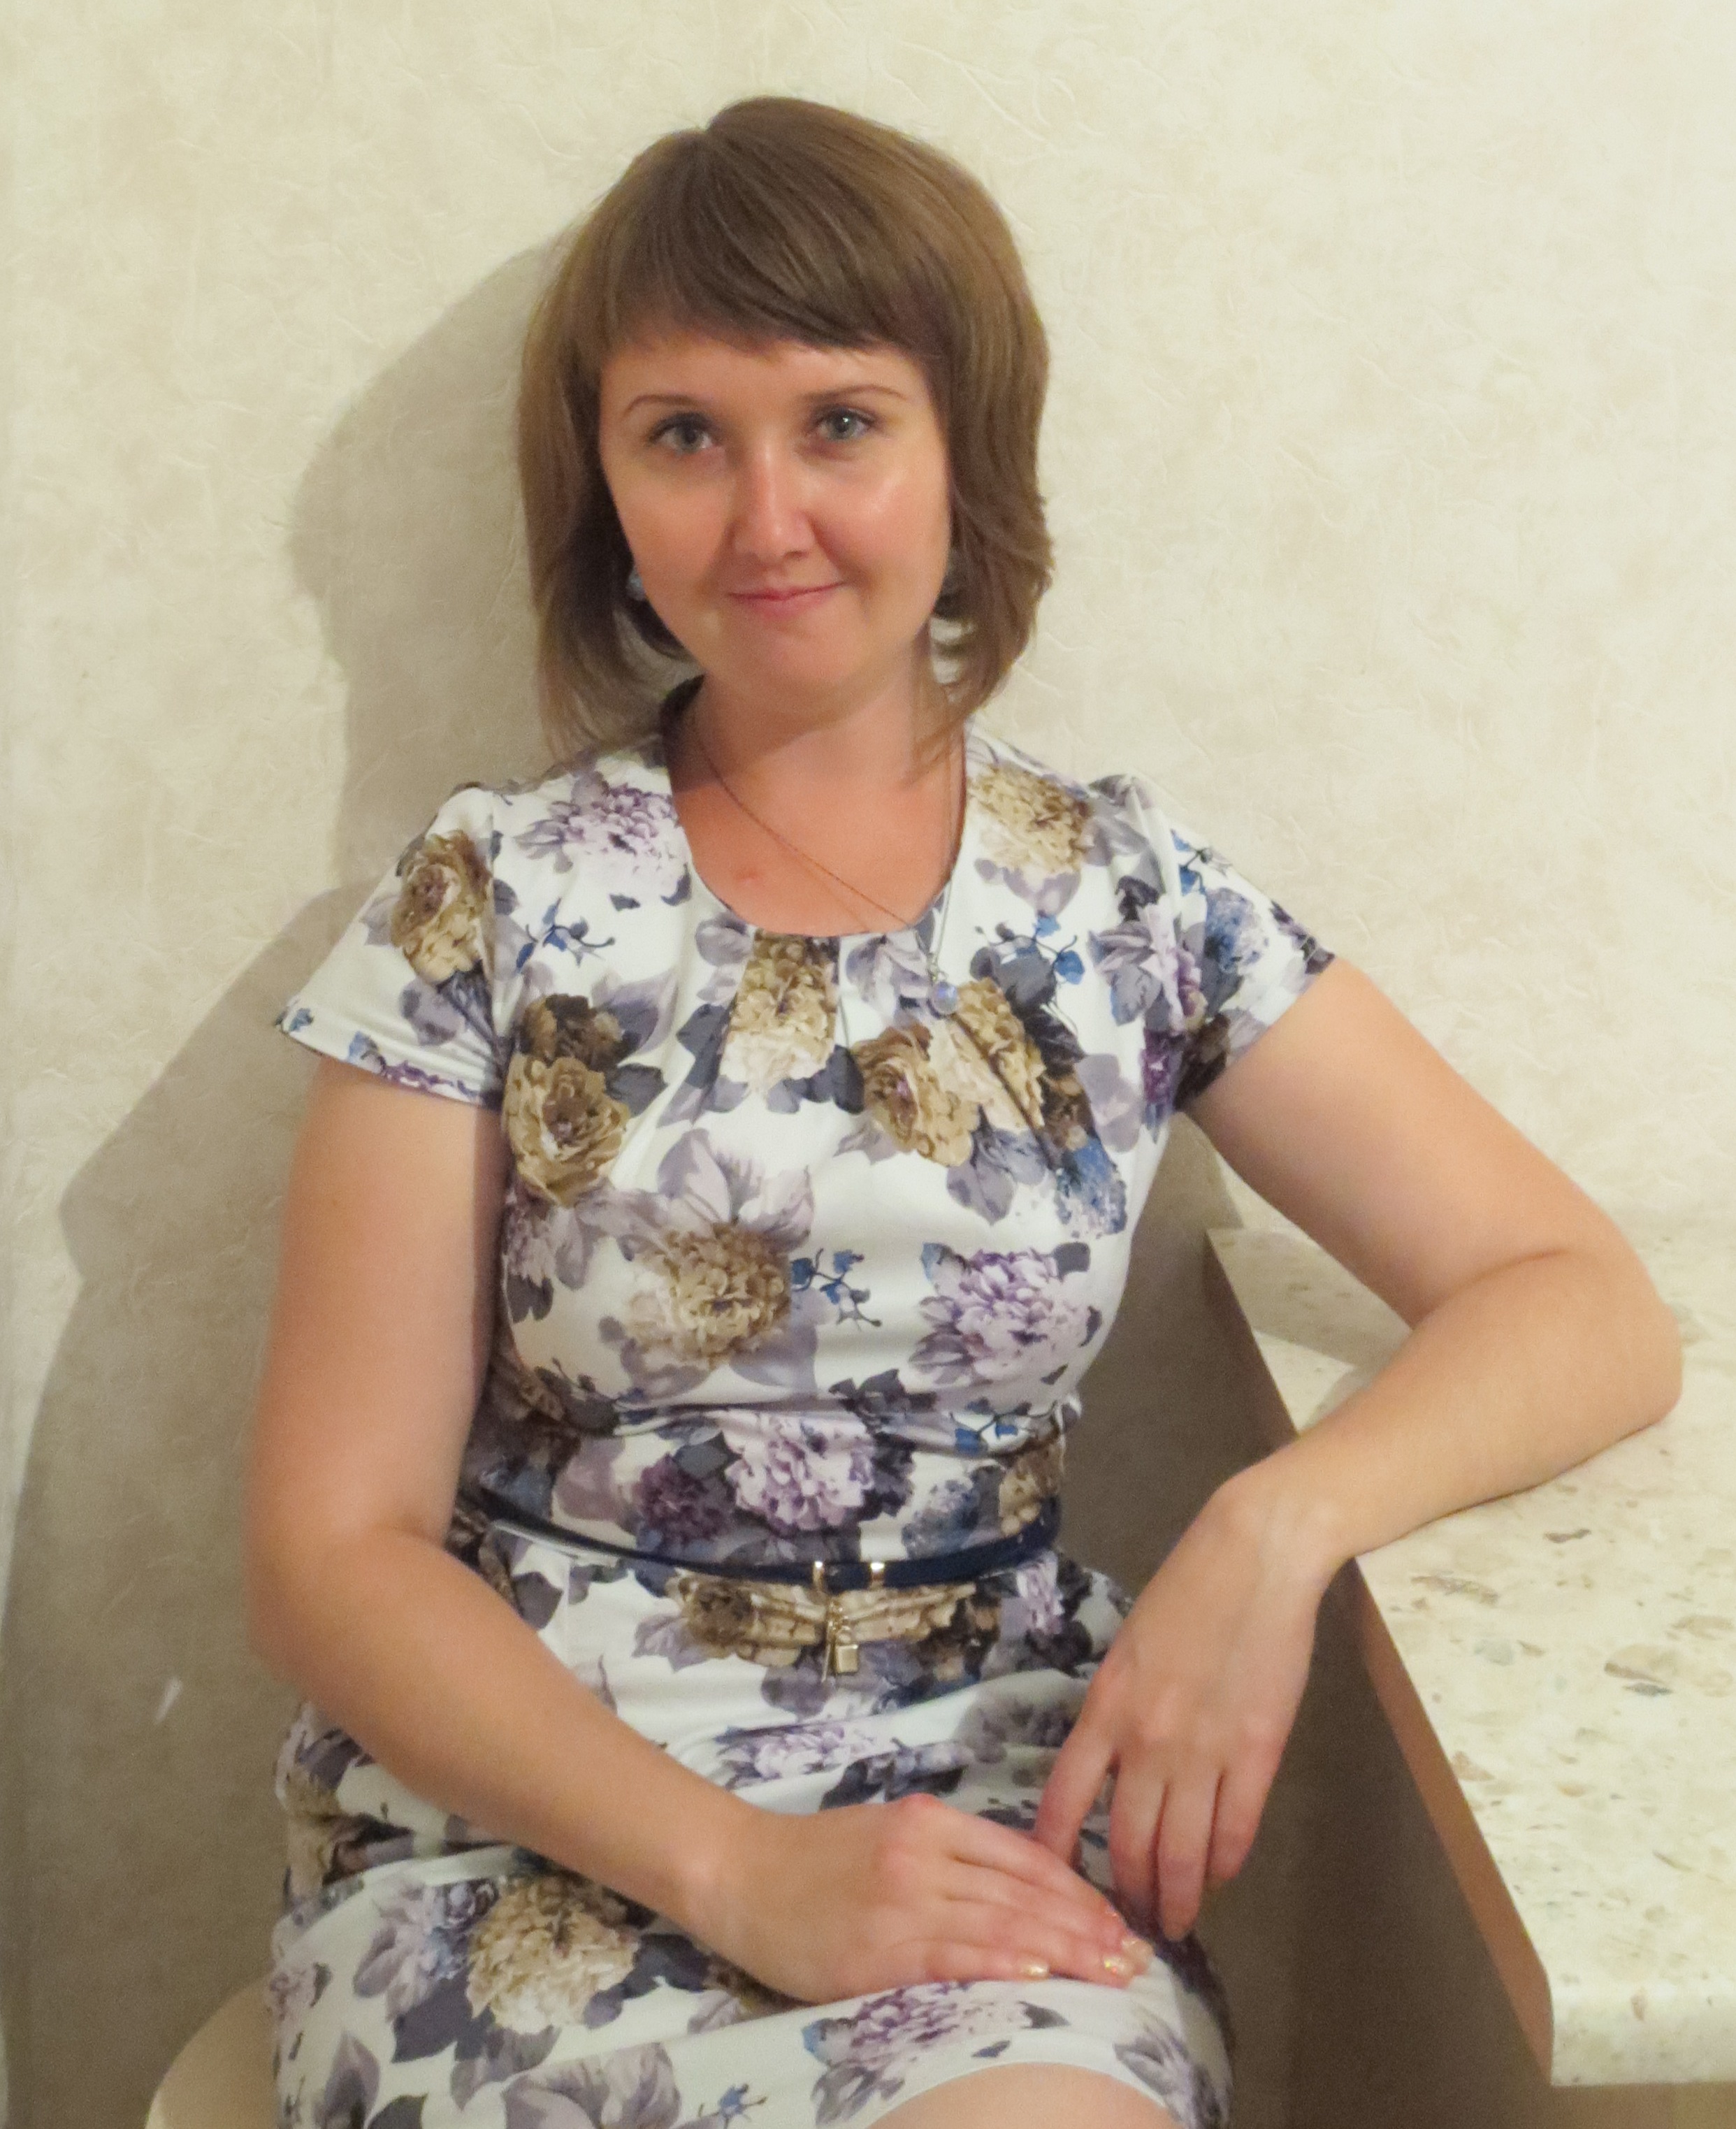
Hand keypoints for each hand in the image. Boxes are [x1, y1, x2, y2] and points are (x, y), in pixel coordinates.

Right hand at [693, 1792, 1154, 2003]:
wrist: (739, 1872)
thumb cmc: (815, 1859)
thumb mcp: (889, 1832)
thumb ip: (950, 1853)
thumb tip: (1021, 1886)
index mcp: (930, 1820)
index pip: (1023, 1855)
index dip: (1078, 1889)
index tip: (1119, 1917)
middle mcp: (924, 1853)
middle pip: (1023, 1891)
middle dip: (1088, 1925)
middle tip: (1138, 1955)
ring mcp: (901, 1900)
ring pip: (1000, 1923)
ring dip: (1063, 1950)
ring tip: (1111, 1972)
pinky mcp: (876, 1949)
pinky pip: (952, 1955)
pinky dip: (1000, 1963)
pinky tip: (1038, 1973)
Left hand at [1031, 1474, 1332, 1941]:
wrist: (1253, 1560)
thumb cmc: (1185, 1596)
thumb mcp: (1127, 1653)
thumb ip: (1115, 1713)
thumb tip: (1110, 1771)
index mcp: (1105, 1709)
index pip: (1066, 1800)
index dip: (1055, 1854)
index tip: (1051, 1889)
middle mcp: (1147, 1741)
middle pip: (1128, 1843)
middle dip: (1126, 1893)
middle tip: (1129, 1920)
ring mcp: (1205, 1752)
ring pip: (1182, 1853)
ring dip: (1177, 1896)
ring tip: (1176, 1920)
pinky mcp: (1258, 1754)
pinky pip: (1235, 1830)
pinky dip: (1224, 1863)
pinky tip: (1220, 1875)